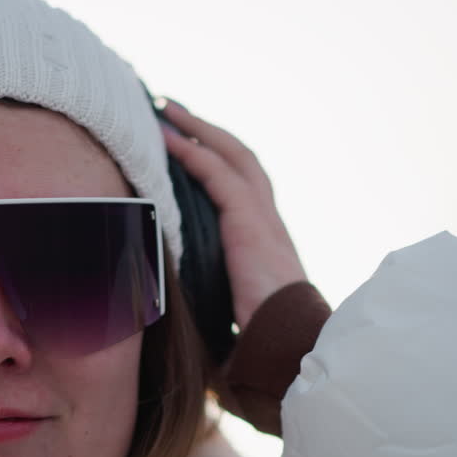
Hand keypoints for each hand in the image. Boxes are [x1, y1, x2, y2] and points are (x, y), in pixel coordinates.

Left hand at [160, 100, 307, 327]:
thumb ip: (214, 301)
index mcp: (268, 239)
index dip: (220, 161)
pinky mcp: (249, 220)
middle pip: (241, 158)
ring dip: (200, 129)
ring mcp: (263, 217)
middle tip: (176, 111)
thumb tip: (177, 323)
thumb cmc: (262, 342)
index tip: (192, 145)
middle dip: (209, 131)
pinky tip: (169, 139)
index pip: (245, 185)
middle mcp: (270, 220)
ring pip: (232, 155)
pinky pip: (217, 173)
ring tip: (168, 110)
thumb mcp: (234, 313)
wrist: (288, 346)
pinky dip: (192, 152)